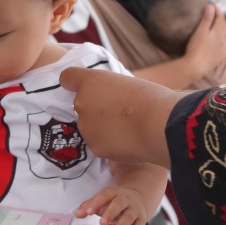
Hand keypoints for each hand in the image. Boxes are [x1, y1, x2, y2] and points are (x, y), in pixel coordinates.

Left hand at [60, 67, 178, 167]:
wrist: (157, 124)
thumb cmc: (150, 99)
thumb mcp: (127, 83)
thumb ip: (110, 90)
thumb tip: (109, 101)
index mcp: (89, 81)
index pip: (67, 77)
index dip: (74, 83)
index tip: (84, 88)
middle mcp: (81, 103)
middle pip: (82, 107)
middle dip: (96, 111)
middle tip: (120, 113)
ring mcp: (86, 127)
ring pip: (90, 128)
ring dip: (103, 129)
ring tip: (127, 129)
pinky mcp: (94, 147)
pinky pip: (100, 144)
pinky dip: (111, 144)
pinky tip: (129, 141)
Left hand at [75, 186, 152, 224]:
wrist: (139, 198)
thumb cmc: (114, 202)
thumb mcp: (103, 200)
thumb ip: (90, 206)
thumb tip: (78, 215)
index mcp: (114, 193)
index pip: (105, 195)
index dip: (96, 203)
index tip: (88, 212)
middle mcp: (126, 200)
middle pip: (119, 205)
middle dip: (110, 213)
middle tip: (102, 224)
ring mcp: (135, 210)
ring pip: (129, 217)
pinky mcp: (142, 220)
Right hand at [184, 2, 225, 76]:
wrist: (196, 66)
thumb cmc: (196, 47)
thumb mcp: (200, 31)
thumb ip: (207, 18)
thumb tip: (212, 6)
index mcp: (219, 32)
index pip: (221, 18)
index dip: (218, 10)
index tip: (213, 4)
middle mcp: (224, 40)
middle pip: (225, 26)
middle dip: (221, 19)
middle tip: (215, 14)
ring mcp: (223, 49)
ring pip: (224, 36)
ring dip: (221, 29)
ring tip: (216, 26)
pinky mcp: (220, 57)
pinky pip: (223, 45)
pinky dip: (220, 40)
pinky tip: (216, 41)